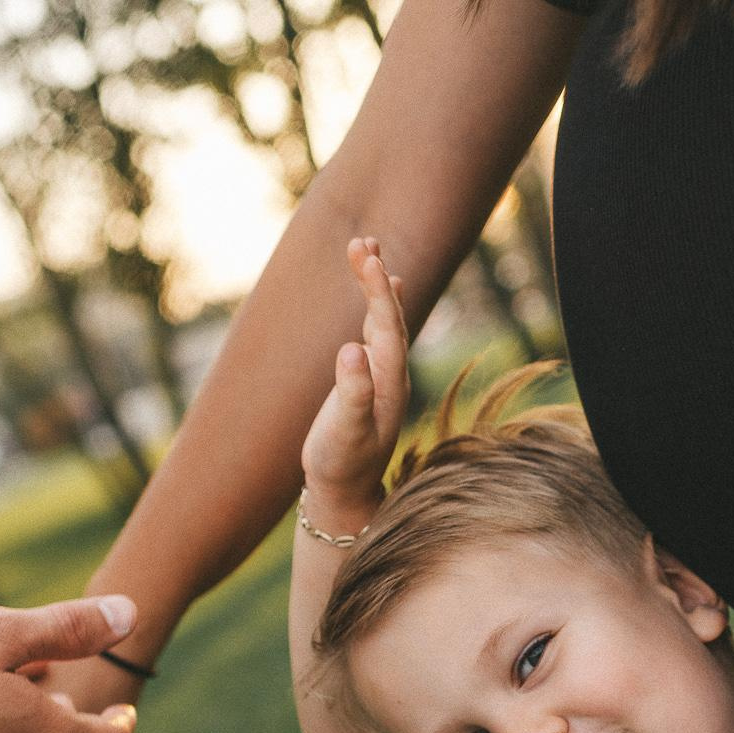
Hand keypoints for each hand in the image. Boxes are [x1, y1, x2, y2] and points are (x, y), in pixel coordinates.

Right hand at [298, 236, 408, 518]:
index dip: (378, 292)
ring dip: (377, 283)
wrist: (345, 490)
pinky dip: (378, 303)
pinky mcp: (370, 379)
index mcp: (389, 382)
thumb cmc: (340, 463)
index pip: (388, 327)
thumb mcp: (345, 433)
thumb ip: (352, 394)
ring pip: (385, 319)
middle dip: (376, 278)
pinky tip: (381, 286)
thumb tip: (350, 350)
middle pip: (390, 316)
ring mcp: (383, 376)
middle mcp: (392, 374)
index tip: (367, 258)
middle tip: (362, 241)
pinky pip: (378, 330)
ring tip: (367, 246)